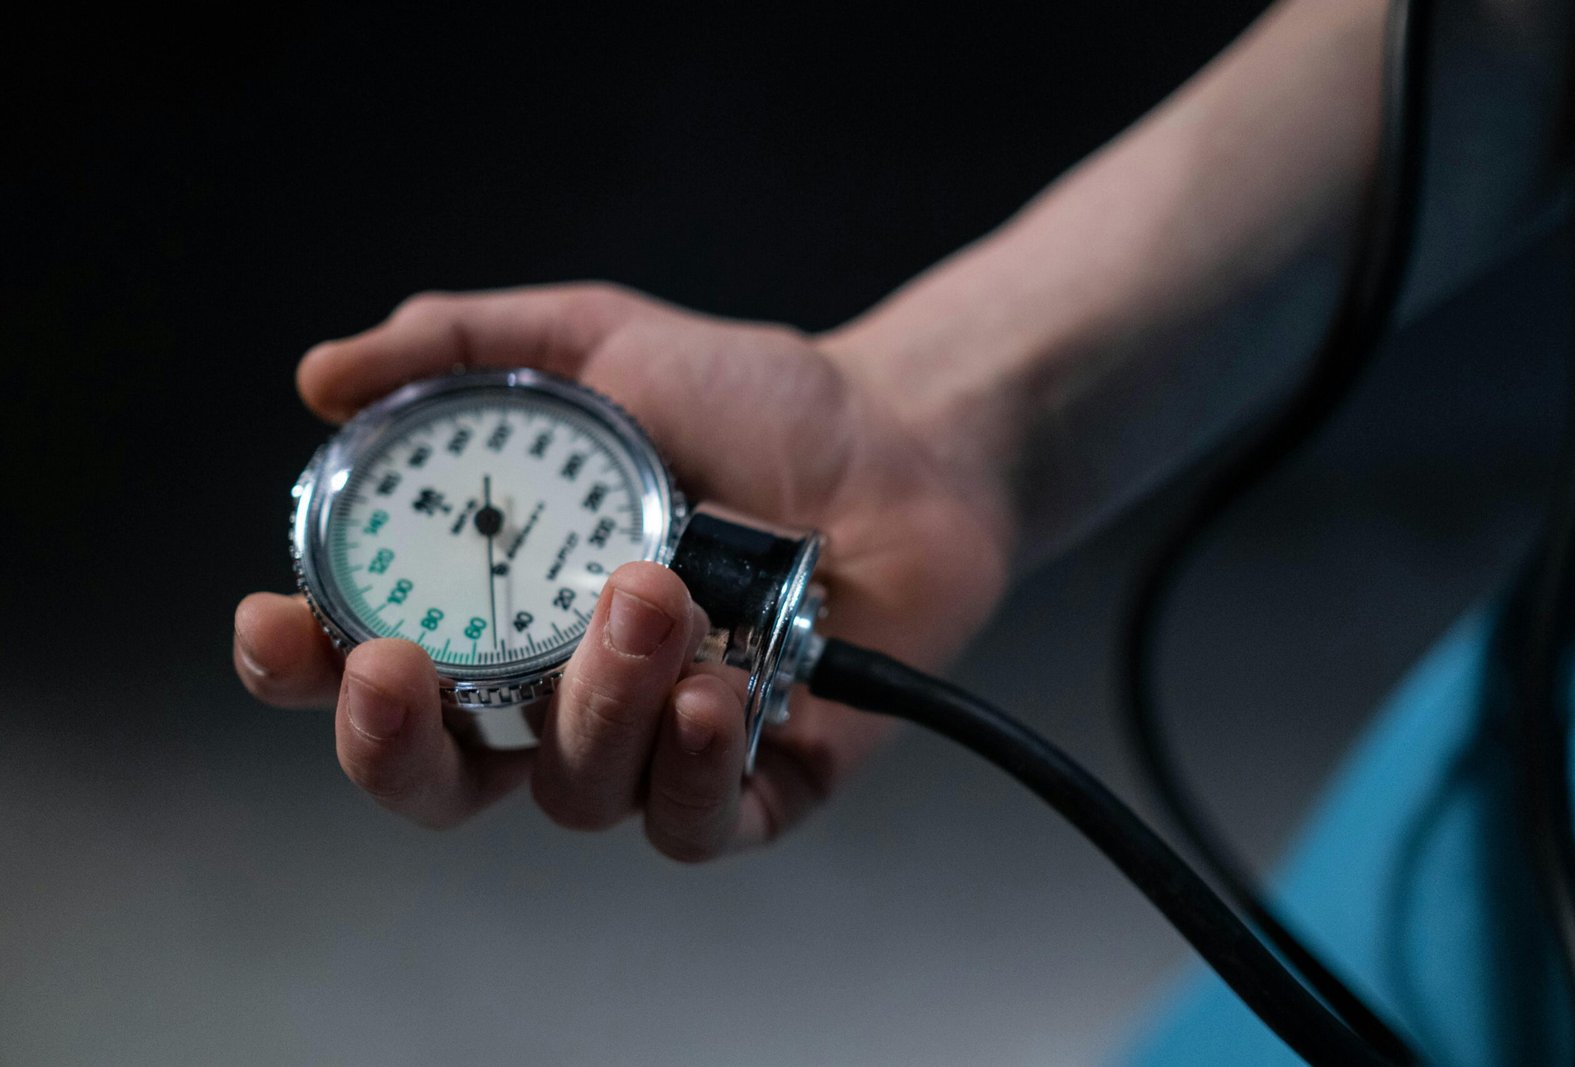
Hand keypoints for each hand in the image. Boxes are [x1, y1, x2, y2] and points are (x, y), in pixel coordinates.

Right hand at [234, 283, 1012, 859]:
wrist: (902, 439)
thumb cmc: (750, 400)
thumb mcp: (597, 342)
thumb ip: (459, 348)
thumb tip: (320, 375)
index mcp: (502, 610)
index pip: (370, 673)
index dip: (304, 673)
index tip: (279, 624)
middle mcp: (562, 695)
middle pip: (439, 779)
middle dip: (394, 745)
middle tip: (398, 668)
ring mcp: (654, 745)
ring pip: (573, 791)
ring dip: (592, 701)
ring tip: (652, 593)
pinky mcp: (754, 783)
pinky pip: (690, 825)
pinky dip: (687, 771)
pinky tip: (716, 693)